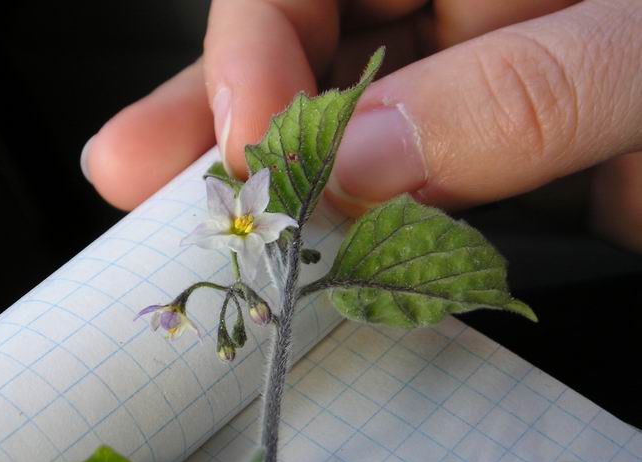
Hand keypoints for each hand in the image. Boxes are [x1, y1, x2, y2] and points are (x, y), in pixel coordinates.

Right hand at [81, 0, 641, 251]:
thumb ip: (521, 92)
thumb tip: (364, 159)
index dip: (263, 37)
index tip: (254, 139)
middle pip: (302, 31)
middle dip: (221, 103)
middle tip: (137, 167)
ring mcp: (461, 71)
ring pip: (328, 106)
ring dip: (248, 162)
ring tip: (150, 191)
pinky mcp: (475, 144)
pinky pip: (381, 170)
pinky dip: (333, 209)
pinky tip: (287, 232)